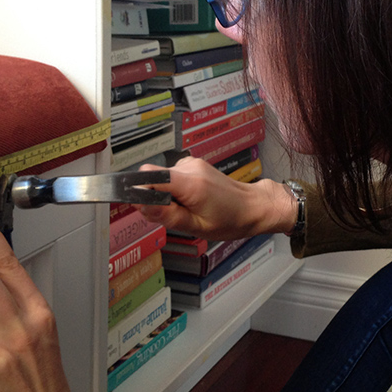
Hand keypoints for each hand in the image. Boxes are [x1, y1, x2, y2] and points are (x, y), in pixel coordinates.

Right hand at [134, 157, 295, 239]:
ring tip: (186, 209)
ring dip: (165, 195)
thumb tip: (140, 205)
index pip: (149, 177)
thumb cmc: (231, 220)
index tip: (139, 205)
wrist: (253, 206)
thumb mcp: (197, 227)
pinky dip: (174, 190)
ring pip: (161, 179)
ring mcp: (192, 164)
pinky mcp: (193, 165)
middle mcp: (189, 167)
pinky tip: (190, 201)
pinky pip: (172, 176)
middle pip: (153, 178)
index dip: (138, 190)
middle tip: (173, 216)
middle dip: (153, 198)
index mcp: (191, 184)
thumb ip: (167, 216)